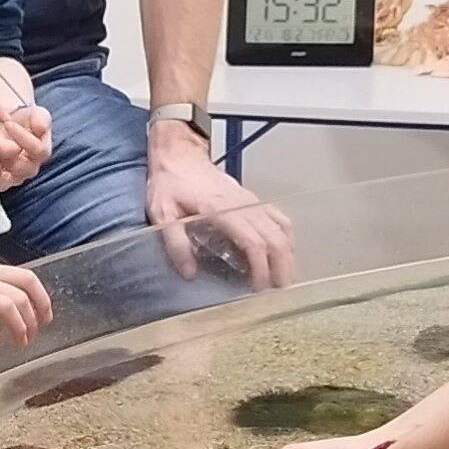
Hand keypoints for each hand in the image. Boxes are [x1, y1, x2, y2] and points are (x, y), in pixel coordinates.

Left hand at [144, 129, 295, 288]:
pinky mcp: (252, 199)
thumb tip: (189, 273)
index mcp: (221, 210)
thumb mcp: (162, 213)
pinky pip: (279, 218)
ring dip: (286, 255)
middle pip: (275, 238)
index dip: (260, 268)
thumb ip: (175, 243)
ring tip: (280, 278)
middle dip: (281, 267)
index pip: (253, 242)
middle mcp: (242, 205)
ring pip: (282, 229)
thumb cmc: (169, 185)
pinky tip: (281, 253)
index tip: (257, 288)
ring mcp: (251, 201)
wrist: (178, 157)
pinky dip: (285, 237)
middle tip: (276, 291)